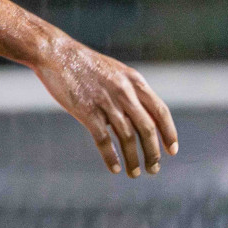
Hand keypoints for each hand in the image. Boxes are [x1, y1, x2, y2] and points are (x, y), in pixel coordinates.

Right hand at [32, 35, 177, 176]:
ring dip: (134, 160)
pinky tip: (115, 168)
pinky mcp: (87, 111)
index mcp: (134, 81)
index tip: (172, 150)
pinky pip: (104, 140)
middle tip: (154, 168)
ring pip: (128, 138)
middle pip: (147, 129)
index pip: (160, 112)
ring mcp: (106, 102)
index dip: (169, 133)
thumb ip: (130, 91)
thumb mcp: (116, 71)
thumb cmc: (85, 64)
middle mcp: (124, 92)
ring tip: (135, 173)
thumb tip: (142, 116)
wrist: (56, 53)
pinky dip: (111, 157)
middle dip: (153, 153)